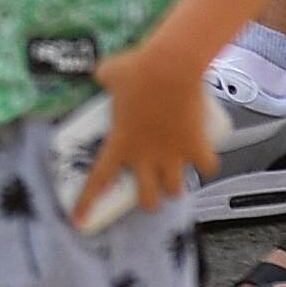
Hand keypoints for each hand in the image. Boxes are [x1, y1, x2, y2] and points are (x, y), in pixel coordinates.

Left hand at [79, 26, 214, 224]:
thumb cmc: (137, 68)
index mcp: (120, 143)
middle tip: (150, 185)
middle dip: (148, 198)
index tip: (78, 220)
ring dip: (174, 185)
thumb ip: (104, 77)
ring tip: (175, 173)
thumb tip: (101, 73)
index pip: (99, 178)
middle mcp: (146, 157)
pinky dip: (207, 163)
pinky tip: (205, 156)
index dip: (87, 201)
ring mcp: (173, 155)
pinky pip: (206, 166)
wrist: (171, 66)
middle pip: (147, 198)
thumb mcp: (110, 71)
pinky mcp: (196, 146)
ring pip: (175, 189)